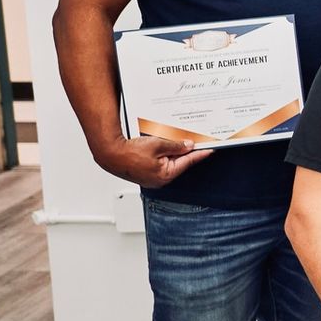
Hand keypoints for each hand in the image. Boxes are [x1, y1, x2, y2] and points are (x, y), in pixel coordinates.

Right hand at [94, 135, 212, 187]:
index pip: (189, 162)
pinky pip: (159, 164)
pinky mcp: (145, 175)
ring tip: (174, 142)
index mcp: (166, 174)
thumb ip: (175, 146)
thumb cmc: (129, 152)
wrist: (109, 154)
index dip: (200, 154)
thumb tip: (188, 146)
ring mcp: (152, 178)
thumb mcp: (157, 144)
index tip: (210, 149)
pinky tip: (162, 148)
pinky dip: (163, 156)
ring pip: (169, 163)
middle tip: (195, 141)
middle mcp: (160, 180)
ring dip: (173, 153)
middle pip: (179, 163)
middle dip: (186, 152)